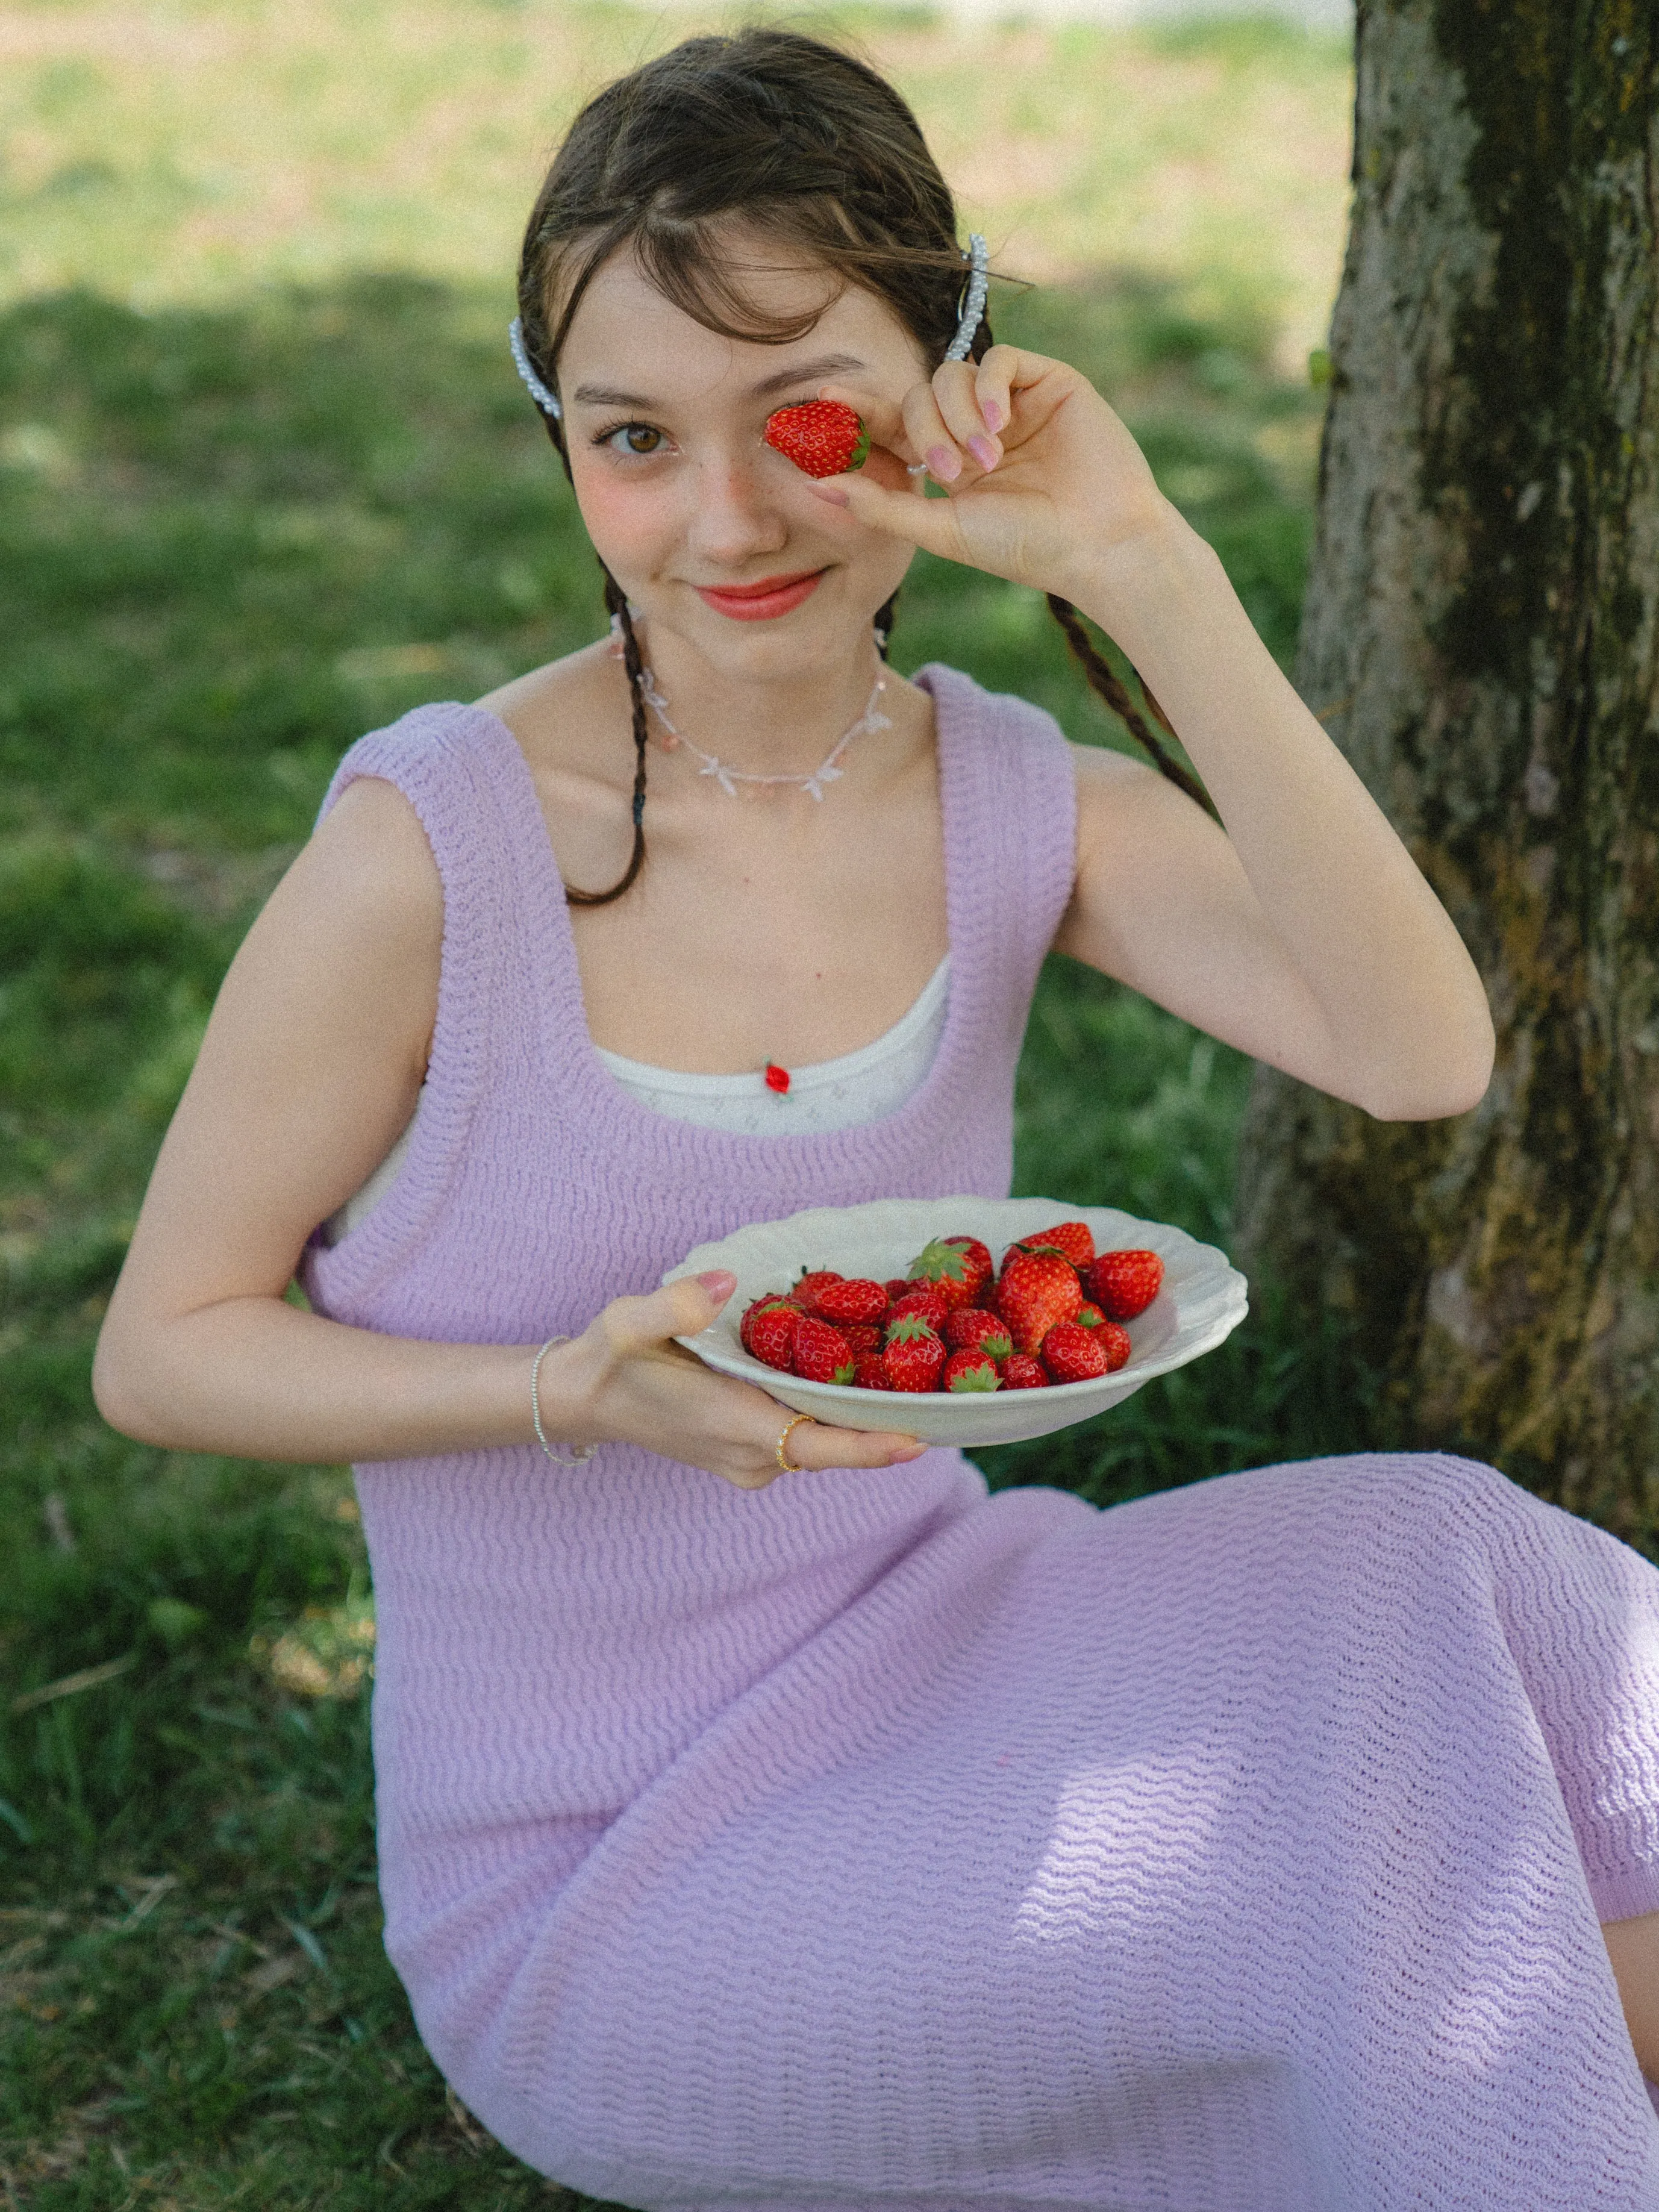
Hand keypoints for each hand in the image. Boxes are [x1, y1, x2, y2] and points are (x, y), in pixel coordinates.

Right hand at [549, 1271, 928, 1490]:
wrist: (583, 1397)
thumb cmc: (609, 1360)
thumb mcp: (627, 1323)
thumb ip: (674, 1304)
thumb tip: (724, 1283)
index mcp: (736, 1428)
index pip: (818, 1448)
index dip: (871, 1447)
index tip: (920, 1440)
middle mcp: (754, 1456)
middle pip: (836, 1442)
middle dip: (884, 1415)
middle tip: (944, 1374)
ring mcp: (754, 1461)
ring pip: (823, 1438)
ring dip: (858, 1410)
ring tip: (911, 1363)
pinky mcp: (751, 1454)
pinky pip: (807, 1435)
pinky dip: (831, 1409)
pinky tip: (853, 1370)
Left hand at [812, 346, 1181, 607]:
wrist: (1098, 544)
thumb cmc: (1024, 547)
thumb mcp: (942, 530)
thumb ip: (882, 506)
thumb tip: (816, 488)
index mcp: (948, 463)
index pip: (894, 425)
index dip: (860, 411)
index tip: (824, 400)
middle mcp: (976, 428)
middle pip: (920, 395)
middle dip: (925, 430)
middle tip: (953, 472)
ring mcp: (1011, 403)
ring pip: (953, 375)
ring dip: (957, 416)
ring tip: (985, 459)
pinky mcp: (1047, 382)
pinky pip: (997, 360)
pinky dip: (987, 387)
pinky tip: (998, 423)